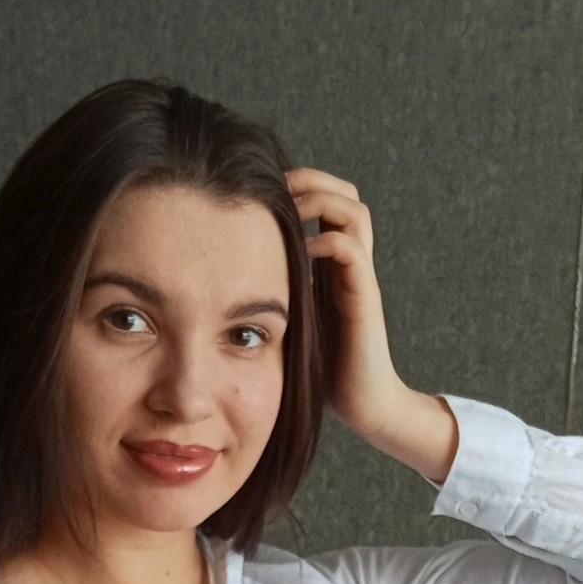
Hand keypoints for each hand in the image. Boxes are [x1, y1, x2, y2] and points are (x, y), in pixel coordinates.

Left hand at [285, 165, 403, 440]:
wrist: (362, 403)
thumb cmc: (322, 369)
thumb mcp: (286, 320)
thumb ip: (270, 295)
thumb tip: (218, 284)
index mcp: (331, 263)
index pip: (325, 199)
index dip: (297, 186)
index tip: (258, 194)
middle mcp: (349, 262)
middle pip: (345, 192)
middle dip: (310, 180)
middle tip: (274, 190)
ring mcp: (359, 277)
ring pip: (353, 209)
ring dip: (319, 201)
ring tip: (287, 214)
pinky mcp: (364, 296)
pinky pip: (349, 248)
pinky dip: (323, 240)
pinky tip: (298, 254)